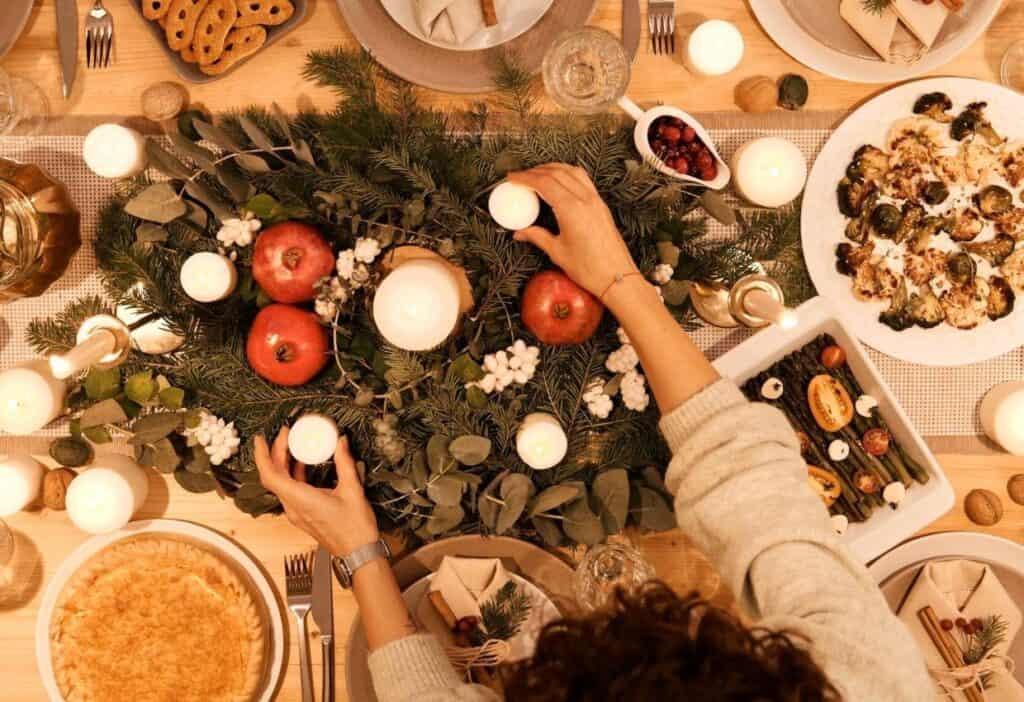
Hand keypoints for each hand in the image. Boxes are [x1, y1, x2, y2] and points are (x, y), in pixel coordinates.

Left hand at [254, 428, 379, 556]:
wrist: (358, 553)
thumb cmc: (355, 527)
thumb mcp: (353, 489)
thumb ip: (345, 462)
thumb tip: (340, 441)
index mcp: (301, 500)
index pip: (270, 475)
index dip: (262, 455)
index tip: (261, 439)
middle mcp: (293, 508)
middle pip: (274, 476)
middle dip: (277, 452)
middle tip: (285, 434)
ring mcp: (296, 513)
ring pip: (281, 484)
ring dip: (283, 463)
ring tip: (293, 445)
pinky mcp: (302, 515)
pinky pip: (289, 491)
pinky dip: (292, 475)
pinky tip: (302, 463)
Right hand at [508, 164, 638, 298]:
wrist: (617, 276)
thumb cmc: (588, 268)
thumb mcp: (557, 252)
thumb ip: (537, 237)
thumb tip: (519, 232)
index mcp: (571, 209)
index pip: (544, 183)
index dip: (525, 178)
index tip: (511, 178)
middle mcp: (584, 199)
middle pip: (556, 173)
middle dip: (535, 171)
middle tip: (520, 177)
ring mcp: (595, 200)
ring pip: (571, 171)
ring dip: (552, 168)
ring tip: (537, 173)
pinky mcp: (601, 204)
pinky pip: (583, 179)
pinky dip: (568, 173)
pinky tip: (559, 179)